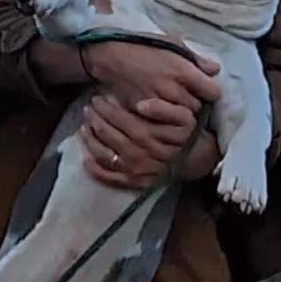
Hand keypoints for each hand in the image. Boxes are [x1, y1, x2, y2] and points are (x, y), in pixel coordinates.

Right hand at [82, 39, 220, 112]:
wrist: (111, 56)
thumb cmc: (143, 46)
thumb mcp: (172, 44)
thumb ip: (196, 59)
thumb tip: (215, 70)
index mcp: (184, 71)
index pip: (213, 92)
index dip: (210, 92)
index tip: (204, 90)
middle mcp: (174, 90)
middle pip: (197, 109)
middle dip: (195, 104)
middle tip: (187, 98)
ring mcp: (158, 104)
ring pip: (181, 120)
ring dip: (180, 114)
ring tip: (174, 106)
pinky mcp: (144, 113)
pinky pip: (162, 124)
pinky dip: (163, 120)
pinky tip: (161, 113)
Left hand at [82, 92, 217, 188]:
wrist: (197, 160)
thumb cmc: (187, 134)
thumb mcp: (185, 117)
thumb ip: (164, 108)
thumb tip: (141, 104)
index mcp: (151, 136)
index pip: (122, 120)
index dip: (107, 108)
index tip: (98, 98)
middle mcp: (141, 155)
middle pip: (111, 135)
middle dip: (96, 119)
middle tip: (88, 108)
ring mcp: (136, 171)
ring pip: (106, 155)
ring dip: (90, 140)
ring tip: (83, 127)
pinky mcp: (134, 183)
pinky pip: (110, 177)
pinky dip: (95, 169)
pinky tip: (86, 158)